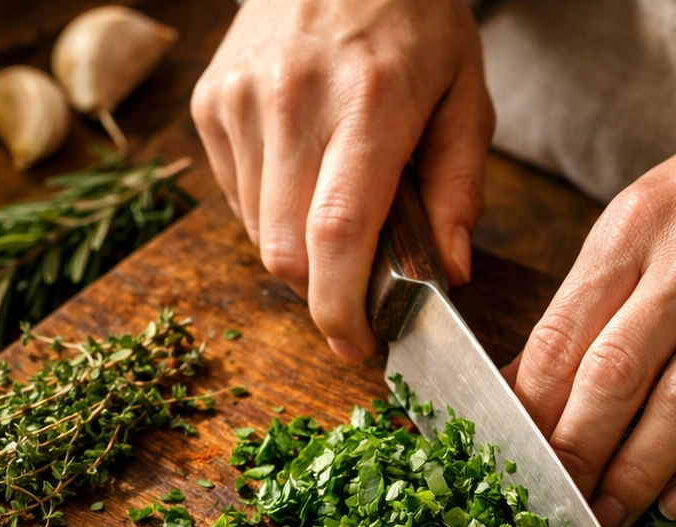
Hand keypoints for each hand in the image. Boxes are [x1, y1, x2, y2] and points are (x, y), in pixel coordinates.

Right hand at [191, 0, 492, 361]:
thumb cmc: (412, 18)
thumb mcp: (464, 91)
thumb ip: (460, 186)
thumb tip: (448, 272)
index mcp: (371, 101)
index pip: (338, 235)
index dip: (340, 309)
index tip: (354, 345)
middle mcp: (294, 101)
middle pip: (287, 253)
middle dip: (320, 289)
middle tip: (354, 282)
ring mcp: (241, 101)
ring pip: (259, 234)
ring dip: (298, 248)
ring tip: (332, 200)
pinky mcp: (211, 103)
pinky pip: (236, 198)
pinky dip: (271, 210)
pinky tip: (300, 170)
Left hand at [504, 45, 675, 526]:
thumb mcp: (630, 225)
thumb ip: (576, 305)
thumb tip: (517, 386)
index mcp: (631, 229)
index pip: (560, 339)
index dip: (529, 411)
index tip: (513, 457)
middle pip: (616, 376)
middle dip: (577, 452)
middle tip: (555, 502)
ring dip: (639, 473)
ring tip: (609, 515)